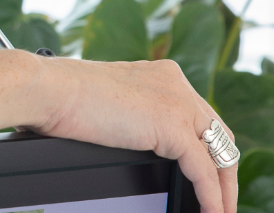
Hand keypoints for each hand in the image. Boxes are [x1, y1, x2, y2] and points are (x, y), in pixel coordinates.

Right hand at [30, 57, 236, 212]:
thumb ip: (136, 114)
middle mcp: (175, 83)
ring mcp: (176, 101)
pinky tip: (210, 212)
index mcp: (162, 74)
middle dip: (224, 173)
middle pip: (219, 135)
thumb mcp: (112, 101)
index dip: (209, 150)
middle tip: (220, 203)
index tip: (208, 177)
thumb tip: (138, 139)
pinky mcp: (171, 125)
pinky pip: (203, 170)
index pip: (201, 116)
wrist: (49, 89)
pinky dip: (212, 197)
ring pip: (220, 154)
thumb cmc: (63, 96)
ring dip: (224, 190)